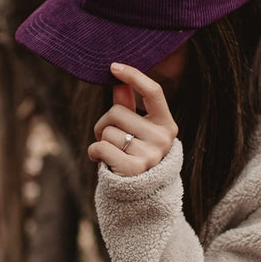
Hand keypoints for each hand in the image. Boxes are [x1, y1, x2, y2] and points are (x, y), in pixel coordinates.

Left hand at [87, 62, 177, 176]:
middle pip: (118, 112)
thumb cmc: (134, 154)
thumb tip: (118, 78)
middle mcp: (163, 139)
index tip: (113, 66)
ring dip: (100, 140)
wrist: (138, 195)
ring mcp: (150, 155)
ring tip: (111, 153)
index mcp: (167, 124)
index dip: (134, 75)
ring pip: (107, 131)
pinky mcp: (133, 170)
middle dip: (105, 123)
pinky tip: (102, 161)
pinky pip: (100, 147)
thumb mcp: (135, 129)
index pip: (153, 92)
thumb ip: (128, 105)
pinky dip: (94, 152)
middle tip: (111, 138)